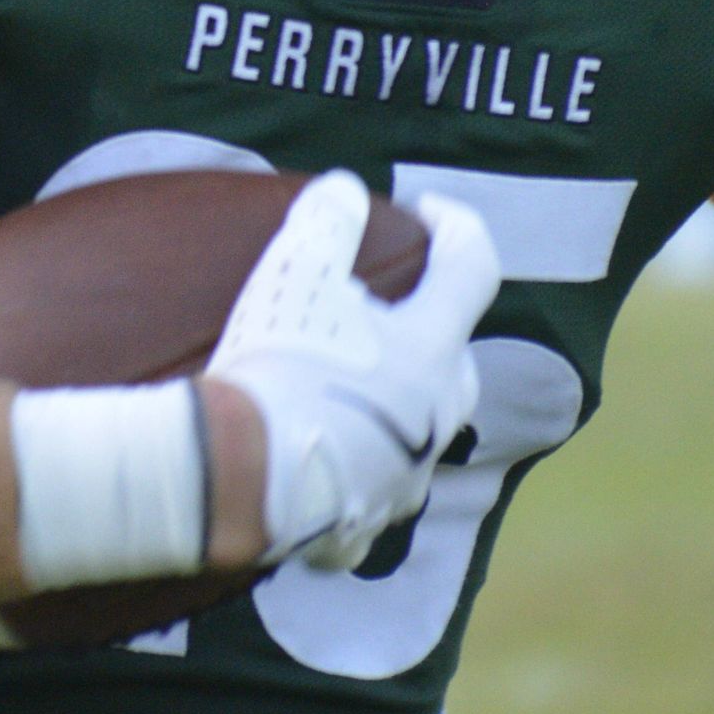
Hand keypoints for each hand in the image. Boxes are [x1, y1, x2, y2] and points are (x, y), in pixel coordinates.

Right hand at [203, 173, 496, 571]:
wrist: (240, 478)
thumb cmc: (279, 365)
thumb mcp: (295, 273)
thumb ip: (326, 221)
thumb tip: (344, 190)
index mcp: (433, 349)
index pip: (473, 268)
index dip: (455, 227)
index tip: (423, 210)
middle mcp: (438, 416)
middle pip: (452, 358)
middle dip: (423, 328)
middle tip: (372, 313)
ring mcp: (408, 474)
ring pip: (416, 427)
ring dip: (390, 402)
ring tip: (338, 386)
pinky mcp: (369, 523)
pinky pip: (373, 490)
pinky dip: (354, 469)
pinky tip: (318, 461)